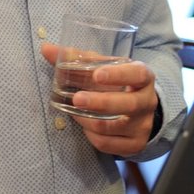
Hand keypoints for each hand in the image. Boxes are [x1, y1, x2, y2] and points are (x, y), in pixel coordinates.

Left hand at [41, 43, 158, 154]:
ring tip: (75, 112)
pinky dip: (91, 136)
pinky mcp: (135, 144)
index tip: (97, 75)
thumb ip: (77, 59)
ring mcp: (143, 125)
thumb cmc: (117, 83)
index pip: (137, 74)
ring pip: (113, 127)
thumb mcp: (104, 68)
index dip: (118, 75)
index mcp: (143, 77)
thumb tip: (46, 49)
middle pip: (127, 104)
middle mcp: (147, 102)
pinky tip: (85, 126)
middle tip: (77, 99)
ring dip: (89, 120)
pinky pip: (108, 144)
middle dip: (100, 102)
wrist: (139, 111)